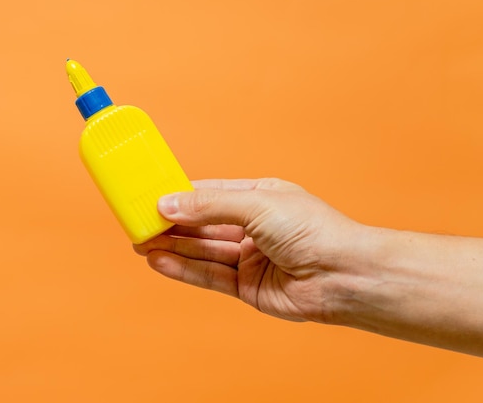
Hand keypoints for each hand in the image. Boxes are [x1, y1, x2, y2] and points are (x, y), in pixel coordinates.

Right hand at [134, 178, 362, 323]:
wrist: (345, 276)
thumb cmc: (312, 230)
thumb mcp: (255, 204)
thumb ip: (209, 206)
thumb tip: (167, 203)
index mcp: (258, 198)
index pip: (209, 195)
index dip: (179, 197)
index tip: (149, 197)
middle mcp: (252, 227)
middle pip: (202, 225)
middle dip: (170, 225)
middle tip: (136, 224)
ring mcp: (249, 258)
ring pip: (202, 251)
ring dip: (171, 247)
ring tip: (139, 243)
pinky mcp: (247, 287)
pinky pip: (209, 275)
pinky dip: (184, 269)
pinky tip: (160, 261)